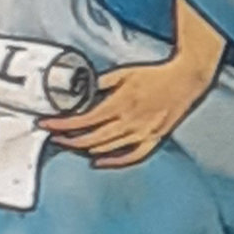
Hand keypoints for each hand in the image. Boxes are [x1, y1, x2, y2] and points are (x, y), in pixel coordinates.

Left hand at [41, 46, 217, 168]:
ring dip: (86, 148)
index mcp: (121, 104)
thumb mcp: (125, 72)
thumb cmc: (157, 74)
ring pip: (108, 148)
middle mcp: (130, 121)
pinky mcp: (154, 138)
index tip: (47, 124)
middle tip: (55, 137)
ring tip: (72, 144)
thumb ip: (103, 83)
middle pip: (91, 138)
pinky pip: (132, 156)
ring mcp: (142, 132)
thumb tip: (85, 89)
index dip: (62, 124)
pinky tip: (98, 161)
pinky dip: (114, 161)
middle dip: (69, 139)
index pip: (83, 119)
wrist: (186, 79)